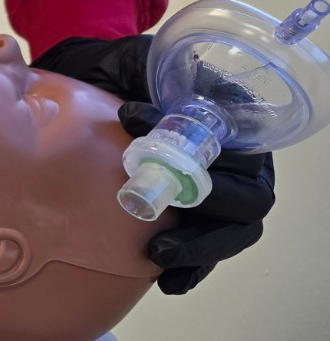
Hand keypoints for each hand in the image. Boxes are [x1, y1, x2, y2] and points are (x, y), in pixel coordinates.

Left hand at [33, 35, 275, 292]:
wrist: (91, 85)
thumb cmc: (116, 70)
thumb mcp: (125, 59)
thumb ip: (134, 68)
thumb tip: (132, 103)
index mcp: (230, 115)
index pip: (242, 142)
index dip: (206, 148)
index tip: (136, 128)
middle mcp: (234, 157)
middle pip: (248, 194)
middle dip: (208, 204)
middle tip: (158, 206)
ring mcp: (218, 191)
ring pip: (236, 229)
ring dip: (202, 246)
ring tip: (158, 254)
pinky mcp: (194, 218)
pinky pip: (209, 252)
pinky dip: (192, 268)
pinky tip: (168, 281)